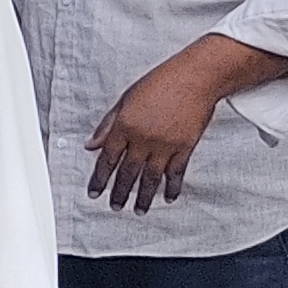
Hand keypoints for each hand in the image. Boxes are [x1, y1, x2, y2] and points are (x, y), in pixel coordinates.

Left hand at [84, 55, 227, 212]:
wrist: (195, 77)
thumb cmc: (161, 82)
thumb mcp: (126, 98)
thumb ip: (108, 124)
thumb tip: (91, 144)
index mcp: (124, 126)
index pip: (107, 159)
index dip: (99, 178)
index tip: (94, 192)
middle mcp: (143, 138)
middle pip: (127, 172)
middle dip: (119, 192)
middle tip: (114, 206)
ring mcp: (165, 144)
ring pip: (150, 178)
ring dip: (143, 196)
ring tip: (138, 210)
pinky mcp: (185, 146)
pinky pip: (176, 172)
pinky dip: (172, 187)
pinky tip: (168, 197)